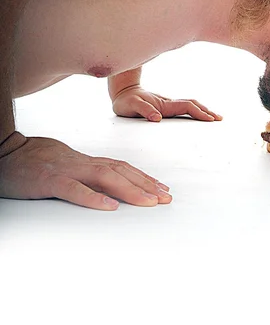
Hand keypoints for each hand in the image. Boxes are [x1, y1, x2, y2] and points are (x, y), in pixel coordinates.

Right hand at [0, 133, 171, 209]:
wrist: (6, 150)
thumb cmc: (37, 159)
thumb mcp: (67, 165)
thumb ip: (86, 173)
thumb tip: (107, 184)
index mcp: (87, 162)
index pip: (122, 168)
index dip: (144, 178)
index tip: (162, 189)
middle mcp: (83, 163)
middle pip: (121, 172)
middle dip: (146, 185)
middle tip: (165, 198)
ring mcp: (67, 170)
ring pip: (105, 178)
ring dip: (130, 190)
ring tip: (149, 202)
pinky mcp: (49, 180)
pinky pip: (74, 190)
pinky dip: (93, 198)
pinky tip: (109, 207)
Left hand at [112, 85, 221, 121]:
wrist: (123, 92)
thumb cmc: (126, 101)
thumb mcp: (131, 106)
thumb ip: (144, 110)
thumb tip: (158, 118)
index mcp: (164, 104)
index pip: (187, 107)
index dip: (199, 112)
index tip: (210, 119)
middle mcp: (169, 104)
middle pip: (193, 105)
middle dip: (207, 111)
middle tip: (219, 119)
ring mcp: (168, 105)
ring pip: (190, 105)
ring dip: (203, 110)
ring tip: (214, 117)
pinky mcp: (166, 107)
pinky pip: (184, 108)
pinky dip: (195, 111)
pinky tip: (198, 115)